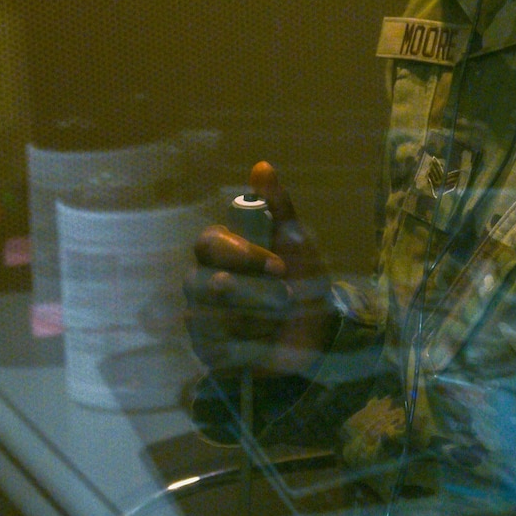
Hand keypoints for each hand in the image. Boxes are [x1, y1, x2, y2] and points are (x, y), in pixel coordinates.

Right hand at [183, 160, 336, 376]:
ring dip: (254, 320)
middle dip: (248, 293)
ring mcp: (200, 315)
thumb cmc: (304, 283)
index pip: (208, 242)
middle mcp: (203, 280)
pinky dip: (246, 345)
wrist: (317, 336)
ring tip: (280, 321)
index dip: (241, 255)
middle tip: (284, 299)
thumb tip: (261, 166)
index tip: (278, 266)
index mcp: (223, 251)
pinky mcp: (205, 348)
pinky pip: (211, 346)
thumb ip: (278, 209)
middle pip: (198, 281)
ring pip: (205, 315)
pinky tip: (265, 342)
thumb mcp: (299, 244)